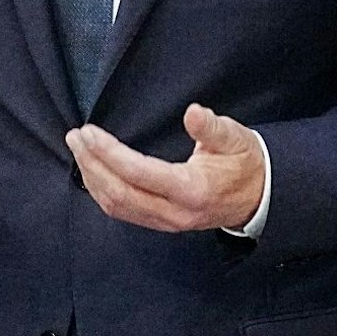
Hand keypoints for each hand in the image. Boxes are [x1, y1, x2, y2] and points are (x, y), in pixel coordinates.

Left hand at [66, 104, 264, 232]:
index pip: (138, 173)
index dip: (108, 153)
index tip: (89, 132)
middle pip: (120, 193)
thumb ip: (212, 128)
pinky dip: (102, 192)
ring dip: (92, 178)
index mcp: (192, 189)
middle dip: (92, 164)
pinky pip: (124, 212)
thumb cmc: (244, 163)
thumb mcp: (235, 139)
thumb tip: (193, 112)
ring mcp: (167, 222)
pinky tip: (92, 172)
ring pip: (118, 206)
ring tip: (78, 150)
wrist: (260, 197)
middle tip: (75, 137)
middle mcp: (175, 212)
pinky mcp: (161, 223)